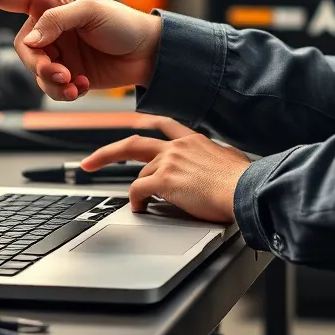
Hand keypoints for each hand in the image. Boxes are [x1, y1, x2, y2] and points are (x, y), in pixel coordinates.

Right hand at [0, 0, 161, 102]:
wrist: (146, 54)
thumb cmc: (122, 23)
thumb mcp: (91, 11)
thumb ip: (57, 22)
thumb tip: (31, 40)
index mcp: (47, 0)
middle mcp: (45, 25)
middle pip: (21, 49)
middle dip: (39, 64)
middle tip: (61, 72)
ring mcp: (54, 50)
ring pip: (33, 73)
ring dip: (51, 82)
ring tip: (75, 82)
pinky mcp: (64, 73)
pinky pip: (48, 88)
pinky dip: (62, 91)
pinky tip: (81, 86)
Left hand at [81, 117, 250, 223]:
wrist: (245, 189)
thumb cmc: (243, 180)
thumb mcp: (231, 158)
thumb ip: (218, 156)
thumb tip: (222, 160)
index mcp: (193, 140)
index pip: (163, 125)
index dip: (146, 126)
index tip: (134, 126)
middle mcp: (177, 146)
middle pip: (133, 144)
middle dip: (107, 153)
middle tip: (90, 162)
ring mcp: (169, 161)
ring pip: (140, 176)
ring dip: (140, 192)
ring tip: (147, 205)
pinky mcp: (164, 180)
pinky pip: (138, 191)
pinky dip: (136, 201)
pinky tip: (141, 209)